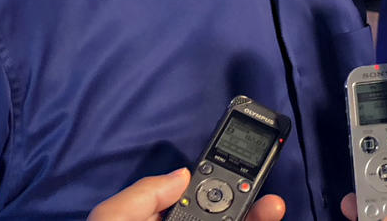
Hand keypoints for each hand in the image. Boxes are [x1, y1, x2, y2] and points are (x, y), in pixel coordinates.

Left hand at [87, 169, 286, 220]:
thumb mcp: (113, 219)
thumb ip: (143, 195)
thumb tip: (183, 174)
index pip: (190, 200)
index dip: (216, 183)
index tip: (241, 171)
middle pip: (220, 217)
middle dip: (247, 203)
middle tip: (268, 200)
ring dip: (255, 219)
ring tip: (273, 210)